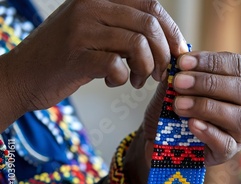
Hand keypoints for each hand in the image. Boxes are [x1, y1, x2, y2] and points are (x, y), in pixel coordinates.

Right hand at [0, 0, 186, 113]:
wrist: (25, 74)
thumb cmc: (70, 56)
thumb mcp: (98, 30)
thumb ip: (129, 28)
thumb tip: (174, 43)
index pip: (151, 5)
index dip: (171, 31)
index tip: (178, 52)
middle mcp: (90, 5)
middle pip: (149, 24)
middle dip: (163, 54)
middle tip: (160, 73)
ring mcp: (81, 28)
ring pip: (138, 44)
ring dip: (146, 69)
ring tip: (137, 80)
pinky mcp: (75, 54)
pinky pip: (117, 66)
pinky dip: (123, 79)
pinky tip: (113, 82)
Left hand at [124, 51, 240, 183]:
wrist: (164, 137)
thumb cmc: (179, 104)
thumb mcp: (177, 84)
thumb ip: (181, 71)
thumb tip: (180, 54)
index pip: (238, 65)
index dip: (211, 61)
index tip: (183, 62)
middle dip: (208, 83)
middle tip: (178, 82)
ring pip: (237, 117)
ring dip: (205, 107)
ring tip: (179, 105)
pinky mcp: (232, 150)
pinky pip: (226, 142)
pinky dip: (208, 132)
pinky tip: (190, 124)